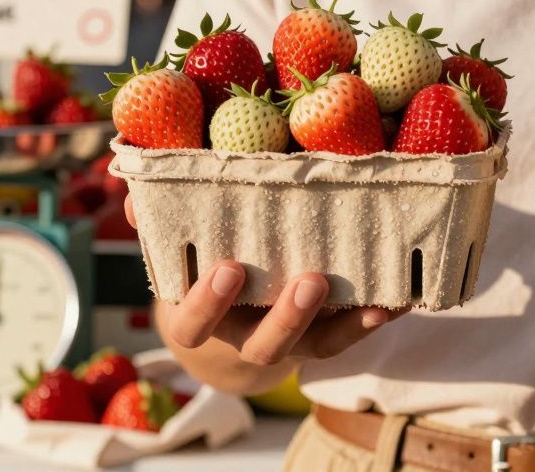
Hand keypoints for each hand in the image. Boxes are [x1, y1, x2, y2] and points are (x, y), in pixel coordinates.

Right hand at [125, 196, 403, 367]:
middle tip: (307, 282)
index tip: (227, 268)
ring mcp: (293, 340)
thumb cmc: (205, 262)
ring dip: (338, 318)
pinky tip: (398, 298)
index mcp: (203, 317)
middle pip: (264, 344)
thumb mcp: (178, 247)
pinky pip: (354, 334)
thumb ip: (157, 219)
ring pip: (314, 344)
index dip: (208, 303)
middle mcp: (248, 336)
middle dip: (286, 317)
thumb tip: (136, 190)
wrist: (233, 324)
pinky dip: (375, 317)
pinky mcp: (328, 336)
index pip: (194, 323)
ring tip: (358, 284)